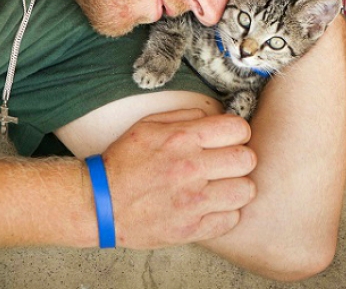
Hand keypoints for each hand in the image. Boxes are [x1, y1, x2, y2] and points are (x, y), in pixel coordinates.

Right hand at [100, 109, 256, 248]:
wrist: (99, 203)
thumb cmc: (124, 162)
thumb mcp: (147, 125)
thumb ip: (185, 116)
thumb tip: (214, 116)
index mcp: (182, 139)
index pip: (238, 130)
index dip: (237, 133)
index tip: (229, 140)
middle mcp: (191, 168)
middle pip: (247, 159)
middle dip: (240, 159)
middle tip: (227, 164)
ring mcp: (193, 201)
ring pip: (245, 190)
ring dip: (237, 187)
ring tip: (222, 186)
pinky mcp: (191, 229)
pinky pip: (231, 219)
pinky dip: (225, 213)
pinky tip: (211, 206)